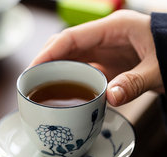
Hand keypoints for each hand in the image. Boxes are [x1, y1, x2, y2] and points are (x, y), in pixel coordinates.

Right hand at [28, 10, 163, 105]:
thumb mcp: (157, 68)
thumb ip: (135, 82)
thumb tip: (110, 98)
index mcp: (112, 29)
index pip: (70, 38)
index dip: (48, 53)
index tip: (32, 69)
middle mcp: (103, 38)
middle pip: (65, 47)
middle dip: (46, 63)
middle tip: (32, 82)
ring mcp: (103, 51)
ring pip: (71, 59)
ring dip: (56, 72)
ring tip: (42, 88)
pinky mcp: (105, 63)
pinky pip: (81, 69)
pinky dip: (70, 79)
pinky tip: (64, 90)